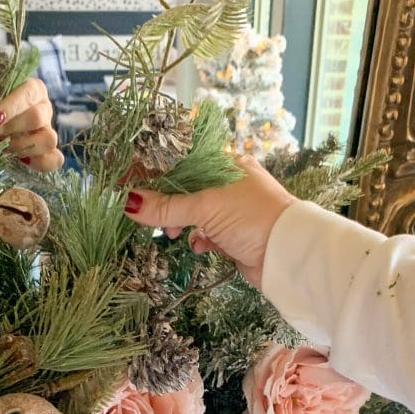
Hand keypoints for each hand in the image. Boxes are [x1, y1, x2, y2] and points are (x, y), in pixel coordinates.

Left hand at [0, 78, 63, 171]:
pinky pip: (55, 160)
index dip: (12, 106)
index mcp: (33, 89)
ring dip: (23, 146)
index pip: (29, 92)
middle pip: (37, 117)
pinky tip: (21, 160)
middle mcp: (44, 108)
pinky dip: (39, 163)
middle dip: (11, 129)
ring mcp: (49, 131)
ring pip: (49, 139)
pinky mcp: (50, 152)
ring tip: (2, 149)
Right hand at [122, 157, 295, 288]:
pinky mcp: (233, 233)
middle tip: (145, 216)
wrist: (288, 254)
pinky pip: (206, 232)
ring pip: (192, 213)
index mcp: (224, 163)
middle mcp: (227, 182)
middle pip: (182, 188)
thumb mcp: (206, 208)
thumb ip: (167, 207)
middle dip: (164, 203)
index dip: (151, 170)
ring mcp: (231, 208)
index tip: (126, 181)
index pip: (178, 159)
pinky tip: (201, 246)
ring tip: (175, 235)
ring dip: (180, 224)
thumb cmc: (252, 218)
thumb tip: (129, 204)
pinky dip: (199, 239)